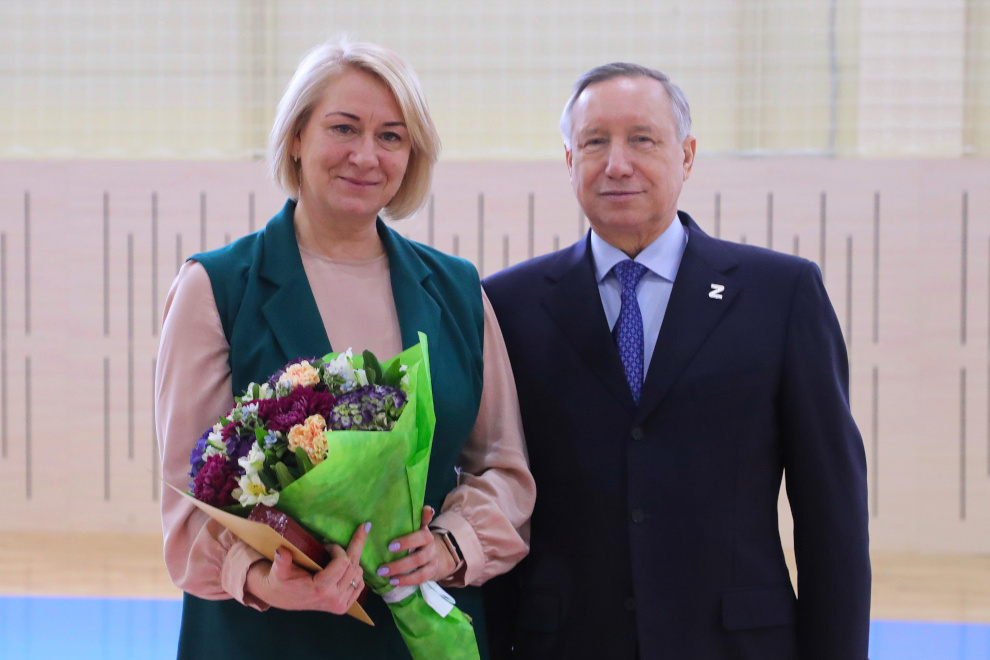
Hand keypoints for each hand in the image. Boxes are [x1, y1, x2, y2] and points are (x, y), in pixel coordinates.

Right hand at [245, 521, 369, 614]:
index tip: (327, 546)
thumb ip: (281, 561)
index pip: (343, 562)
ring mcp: (340, 604)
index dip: (338, 549)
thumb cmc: (281, 582)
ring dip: (354, 561)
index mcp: (321, 589)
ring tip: (340, 555)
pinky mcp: (343, 607)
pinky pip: (360, 585)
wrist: (282, 598)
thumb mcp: (278, 571)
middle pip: (354, 567)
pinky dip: (357, 573)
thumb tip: (281, 551)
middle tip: (361, 529)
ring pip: (359, 574)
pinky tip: (348, 566)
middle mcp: (334, 598)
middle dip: (354, 547)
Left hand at [376, 506, 456, 586]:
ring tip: (384, 574)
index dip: (408, 540)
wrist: (434, 553)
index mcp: (425, 534)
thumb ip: (418, 519)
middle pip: (419, 556)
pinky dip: (406, 581)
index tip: (390, 545)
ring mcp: (432, 560)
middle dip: (400, 562)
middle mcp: (431, 547)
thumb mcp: (417, 527)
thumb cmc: (417, 539)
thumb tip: (427, 508)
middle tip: (382, 566)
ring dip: (401, 572)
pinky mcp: (431, 572)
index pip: (421, 535)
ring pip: (419, 568)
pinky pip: (420, 578)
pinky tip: (393, 582)